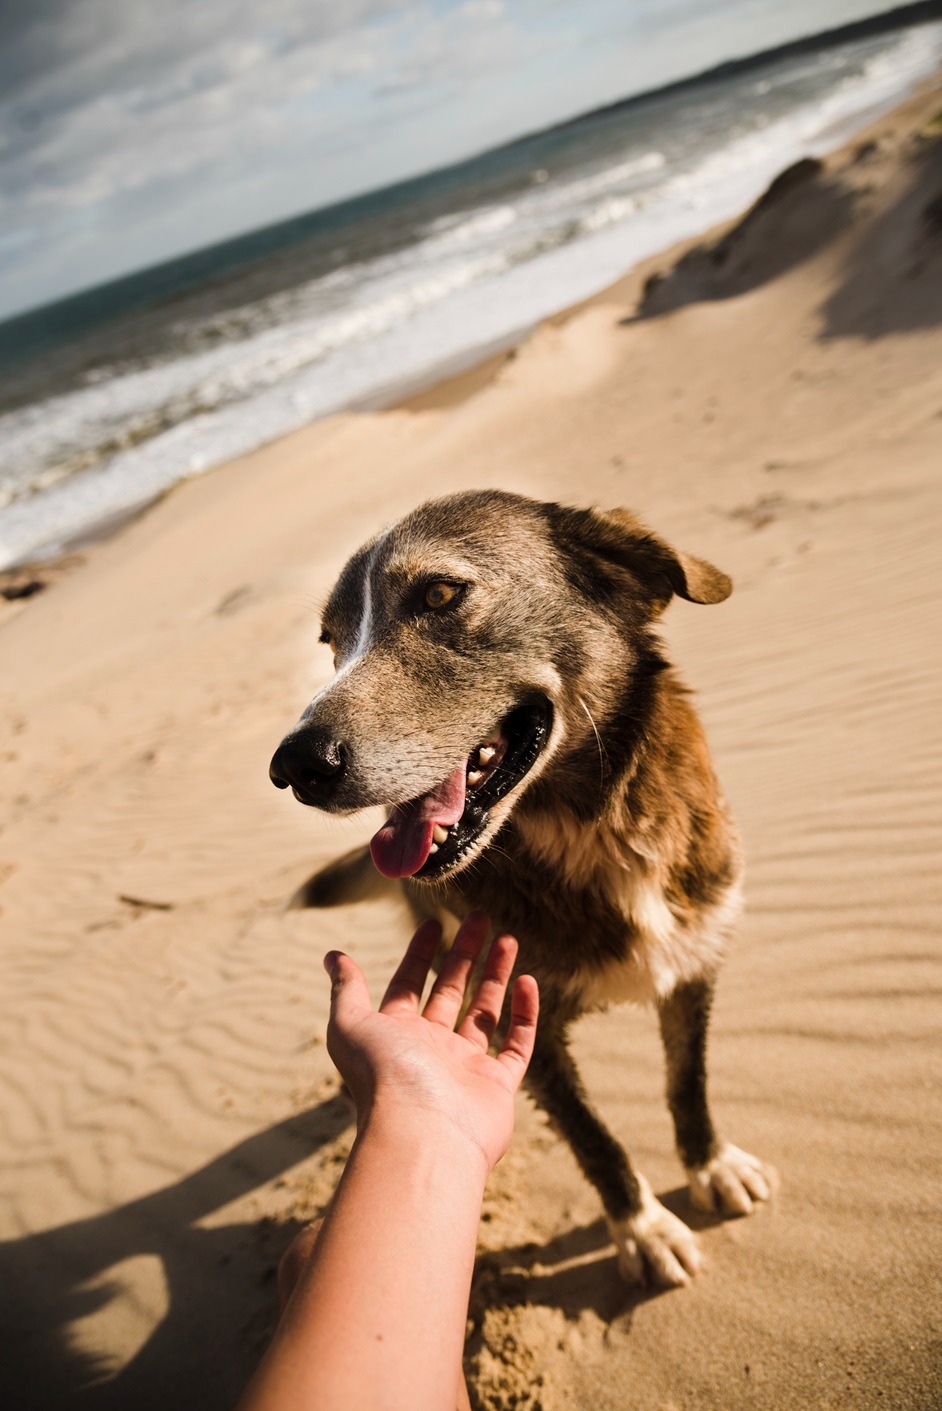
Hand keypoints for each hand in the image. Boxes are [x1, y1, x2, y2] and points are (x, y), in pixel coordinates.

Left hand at [324, 913, 538, 1173]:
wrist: (423, 1137)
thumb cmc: (383, 1078)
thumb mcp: (351, 1024)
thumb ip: (347, 989)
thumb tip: (332, 954)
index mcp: (395, 1035)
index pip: (408, 986)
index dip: (419, 954)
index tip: (434, 923)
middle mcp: (430, 1050)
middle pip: (449, 992)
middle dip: (464, 954)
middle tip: (481, 918)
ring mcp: (465, 1068)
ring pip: (485, 1012)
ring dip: (495, 975)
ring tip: (508, 938)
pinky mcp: (497, 1085)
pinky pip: (516, 1043)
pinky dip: (523, 1013)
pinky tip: (526, 981)